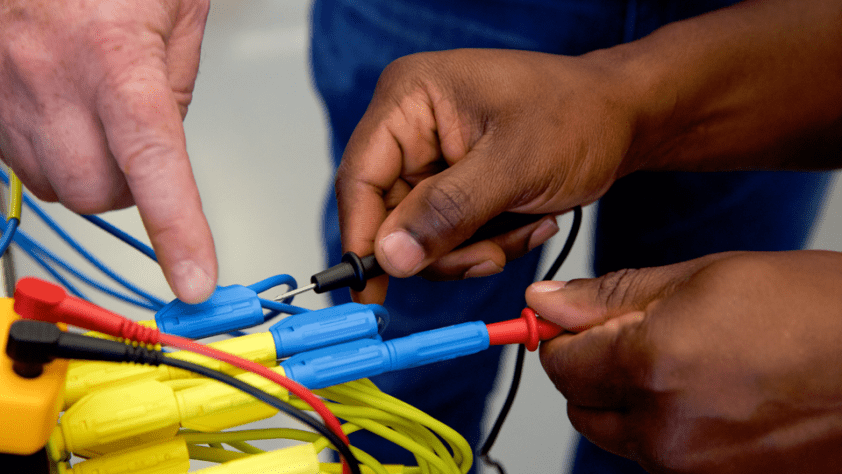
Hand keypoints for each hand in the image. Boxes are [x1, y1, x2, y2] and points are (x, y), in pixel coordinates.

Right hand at [0, 0, 215, 302]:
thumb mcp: (175, 11)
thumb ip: (177, 84)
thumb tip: (166, 149)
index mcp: (113, 55)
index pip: (153, 163)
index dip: (178, 230)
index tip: (195, 279)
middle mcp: (48, 78)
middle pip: (96, 192)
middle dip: (130, 191)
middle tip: (144, 154)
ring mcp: (3, 91)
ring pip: (55, 184)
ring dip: (89, 173)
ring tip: (100, 119)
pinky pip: (16, 161)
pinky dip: (49, 155)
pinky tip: (62, 115)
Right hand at [337, 48, 646, 302]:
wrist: (625, 118)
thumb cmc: (580, 115)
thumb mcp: (515, 166)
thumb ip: (448, 212)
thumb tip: (390, 255)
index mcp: (410, 99)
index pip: (360, 179)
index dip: (362, 239)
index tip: (372, 294)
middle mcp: (412, 126)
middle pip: (390, 215)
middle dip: (443, 248)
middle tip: (490, 256)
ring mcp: (433, 156)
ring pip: (422, 235)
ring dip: (473, 248)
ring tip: (523, 227)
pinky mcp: (454, 182)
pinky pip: (450, 234)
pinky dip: (488, 242)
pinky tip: (528, 221)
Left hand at [527, 250, 841, 472]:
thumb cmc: (817, 311)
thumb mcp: (706, 277)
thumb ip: (612, 296)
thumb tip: (547, 301)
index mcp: (654, 367)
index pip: (560, 364)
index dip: (560, 337)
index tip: (569, 320)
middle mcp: (666, 429)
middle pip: (581, 406)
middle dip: (591, 370)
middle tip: (632, 335)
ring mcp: (694, 467)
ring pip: (619, 434)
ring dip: (629, 400)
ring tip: (685, 361)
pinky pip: (662, 457)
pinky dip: (665, 426)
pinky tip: (708, 393)